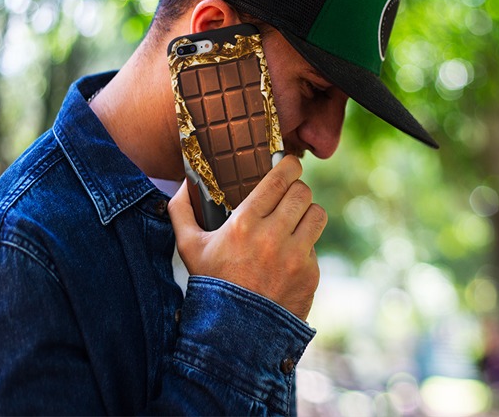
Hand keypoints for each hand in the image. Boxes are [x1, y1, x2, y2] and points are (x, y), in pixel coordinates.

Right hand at [168, 156, 325, 320]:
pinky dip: (305, 247)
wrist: (234, 334)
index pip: (280, 179)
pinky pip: (315, 246)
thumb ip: (181, 211)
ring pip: (317, 214)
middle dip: (297, 189)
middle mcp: (273, 236)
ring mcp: (295, 256)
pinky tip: (289, 256)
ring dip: (307, 214)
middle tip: (289, 195)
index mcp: (244, 223)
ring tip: (295, 220)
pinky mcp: (310, 274)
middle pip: (302, 192)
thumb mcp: (188, 247)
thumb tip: (183, 184)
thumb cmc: (211, 284)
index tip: (288, 164)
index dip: (289, 165)